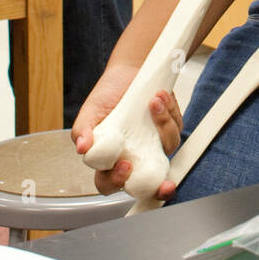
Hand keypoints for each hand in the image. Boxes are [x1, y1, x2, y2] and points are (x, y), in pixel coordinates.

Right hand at [72, 65, 182, 200]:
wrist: (127, 72)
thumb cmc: (107, 95)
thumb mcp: (90, 111)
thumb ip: (82, 130)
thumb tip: (83, 148)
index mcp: (110, 157)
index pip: (109, 182)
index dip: (117, 182)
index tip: (125, 167)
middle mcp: (134, 154)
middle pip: (148, 182)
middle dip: (159, 187)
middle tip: (164, 182)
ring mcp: (154, 142)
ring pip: (168, 147)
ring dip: (163, 124)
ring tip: (153, 102)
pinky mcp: (169, 127)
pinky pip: (176, 126)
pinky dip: (169, 110)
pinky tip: (159, 97)